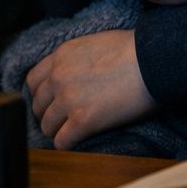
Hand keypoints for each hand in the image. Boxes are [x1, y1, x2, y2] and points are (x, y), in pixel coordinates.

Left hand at [26, 30, 156, 148]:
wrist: (154, 60)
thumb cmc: (133, 49)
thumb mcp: (94, 43)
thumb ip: (76, 59)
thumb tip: (76, 74)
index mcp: (60, 56)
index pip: (33, 81)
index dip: (42, 95)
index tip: (52, 102)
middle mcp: (58, 77)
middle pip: (38, 106)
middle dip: (49, 114)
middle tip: (64, 119)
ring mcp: (68, 100)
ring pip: (47, 126)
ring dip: (58, 130)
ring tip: (73, 132)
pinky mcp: (83, 121)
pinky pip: (62, 142)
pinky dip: (68, 145)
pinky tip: (79, 142)